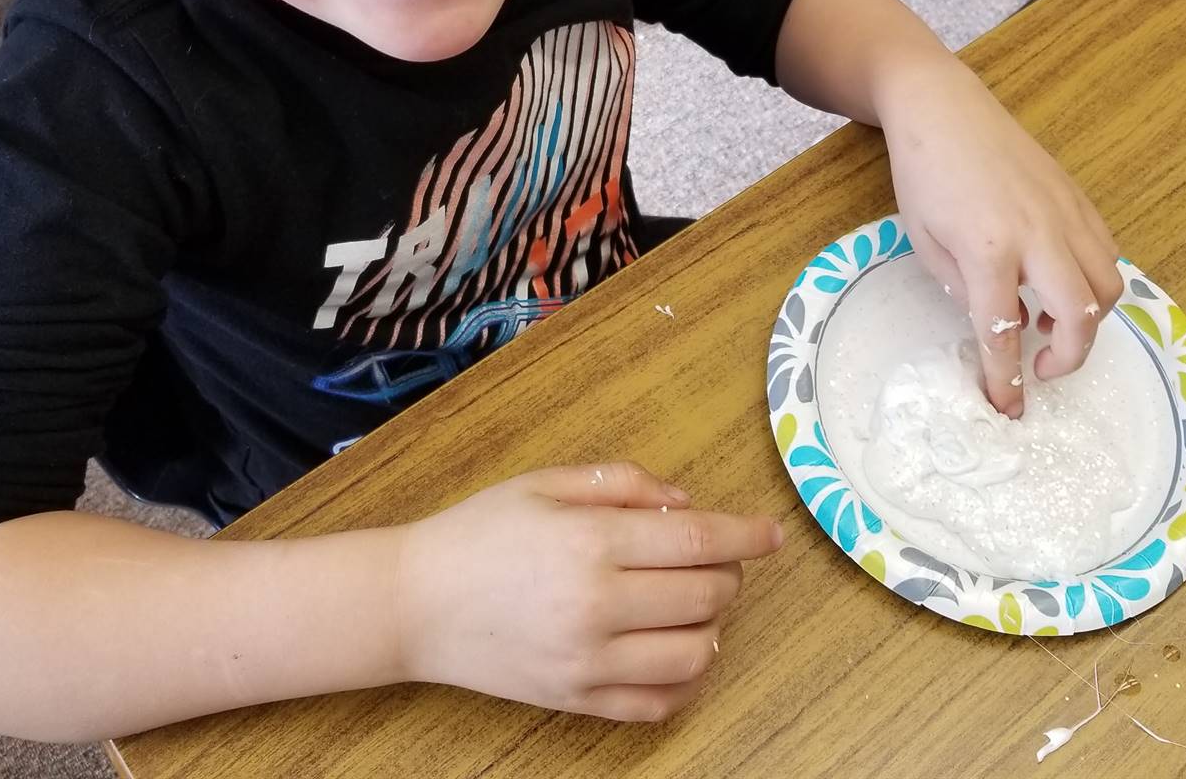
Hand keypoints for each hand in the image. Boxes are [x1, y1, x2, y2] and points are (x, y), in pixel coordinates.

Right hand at [394, 463, 783, 719]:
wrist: (413, 603)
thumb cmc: (479, 532)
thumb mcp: (546, 483)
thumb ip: (623, 483)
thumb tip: (688, 503)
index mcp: (591, 541)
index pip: (698, 542)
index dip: (746, 536)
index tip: (771, 533)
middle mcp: (596, 604)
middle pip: (705, 596)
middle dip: (727, 574)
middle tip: (715, 560)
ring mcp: (588, 660)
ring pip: (694, 653)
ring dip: (712, 626)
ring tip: (695, 604)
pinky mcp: (576, 700)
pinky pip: (657, 703)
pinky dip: (685, 680)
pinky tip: (678, 651)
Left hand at [878, 59, 1122, 416]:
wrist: (942, 109)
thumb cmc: (923, 175)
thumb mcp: (925, 244)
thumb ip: (964, 292)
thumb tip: (1003, 325)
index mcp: (988, 249)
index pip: (1005, 332)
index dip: (1008, 380)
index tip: (1009, 408)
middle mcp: (1038, 234)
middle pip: (1083, 315)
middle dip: (1070, 357)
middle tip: (1042, 367)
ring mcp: (1065, 213)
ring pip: (1109, 286)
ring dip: (1089, 319)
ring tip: (1049, 321)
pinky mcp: (1079, 197)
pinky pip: (1107, 252)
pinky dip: (1094, 281)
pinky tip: (1058, 282)